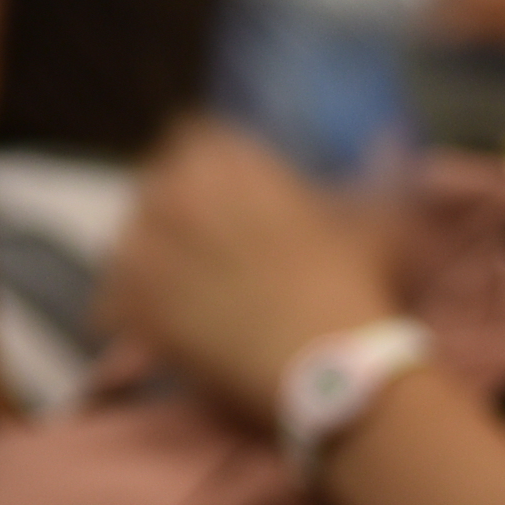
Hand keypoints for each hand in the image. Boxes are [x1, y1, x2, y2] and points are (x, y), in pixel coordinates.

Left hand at [99, 120, 414, 427]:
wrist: (332, 369)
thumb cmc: (357, 287)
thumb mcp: (376, 217)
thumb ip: (379, 171)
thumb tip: (393, 137)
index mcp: (226, 160)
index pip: (190, 135)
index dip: (208, 166)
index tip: (228, 197)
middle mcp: (175, 192)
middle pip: (154, 185)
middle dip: (175, 211)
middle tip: (209, 248)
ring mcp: (146, 250)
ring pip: (127, 241)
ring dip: (150, 259)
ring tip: (186, 290)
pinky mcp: (132, 306)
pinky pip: (110, 302)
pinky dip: (130, 314)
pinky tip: (164, 329)